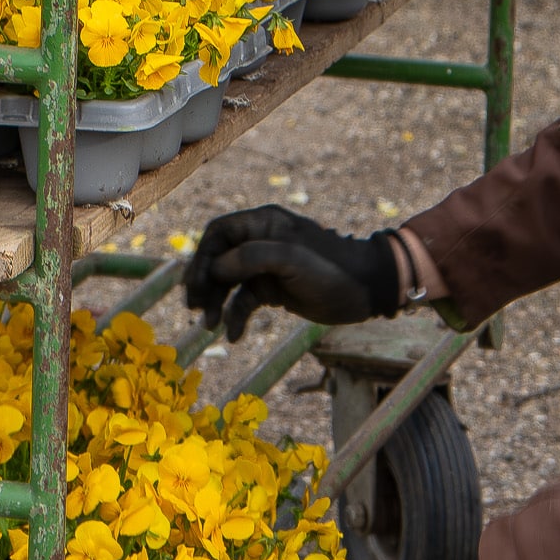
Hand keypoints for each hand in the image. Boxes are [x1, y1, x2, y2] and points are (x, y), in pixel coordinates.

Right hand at [184, 206, 399, 338]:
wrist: (365, 290)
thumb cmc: (330, 268)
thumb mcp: (291, 258)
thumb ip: (251, 257)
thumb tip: (216, 268)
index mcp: (264, 223)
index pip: (219, 232)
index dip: (203, 256)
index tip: (196, 284)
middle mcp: (260, 241)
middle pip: (218, 258)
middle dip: (204, 283)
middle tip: (194, 308)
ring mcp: (266, 267)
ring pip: (228, 282)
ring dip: (216, 303)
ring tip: (210, 325)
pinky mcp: (272, 289)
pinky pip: (244, 301)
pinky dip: (236, 317)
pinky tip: (233, 335)